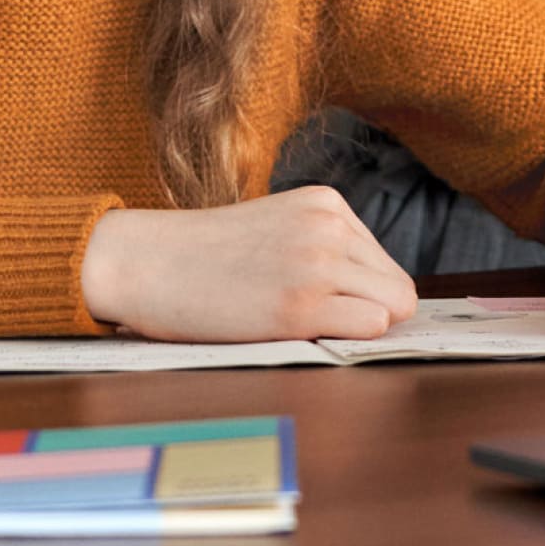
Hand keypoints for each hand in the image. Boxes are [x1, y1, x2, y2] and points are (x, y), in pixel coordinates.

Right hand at [79, 186, 418, 342]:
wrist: (146, 261)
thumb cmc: (206, 256)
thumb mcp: (278, 228)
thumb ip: (325, 248)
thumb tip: (382, 302)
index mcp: (326, 203)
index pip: (385, 264)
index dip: (364, 297)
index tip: (329, 310)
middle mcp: (329, 226)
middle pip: (398, 290)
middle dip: (370, 316)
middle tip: (320, 329)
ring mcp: (317, 263)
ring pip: (393, 310)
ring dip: (356, 329)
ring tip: (303, 329)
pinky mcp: (300, 306)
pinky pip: (370, 329)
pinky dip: (347, 342)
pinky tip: (301, 337)